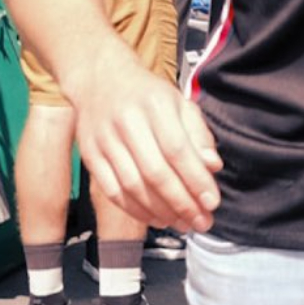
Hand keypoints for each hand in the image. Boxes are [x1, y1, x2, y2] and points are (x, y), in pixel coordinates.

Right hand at [65, 54, 222, 231]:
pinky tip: (156, 219)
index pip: (178, 149)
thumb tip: (213, 166)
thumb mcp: (180, 104)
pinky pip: (113, 191)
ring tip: (183, 224)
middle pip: (155, 172)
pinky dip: (135, 210)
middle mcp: (127, 123)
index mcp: (155, 105)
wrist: (99, 80)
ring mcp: (104, 141)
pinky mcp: (90, 156)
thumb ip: (198, 134)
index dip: (196, 179)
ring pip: (133, 186)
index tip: (212, 202)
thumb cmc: (148, 96)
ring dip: (160, 211)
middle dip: (181, 203)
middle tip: (201, 222)